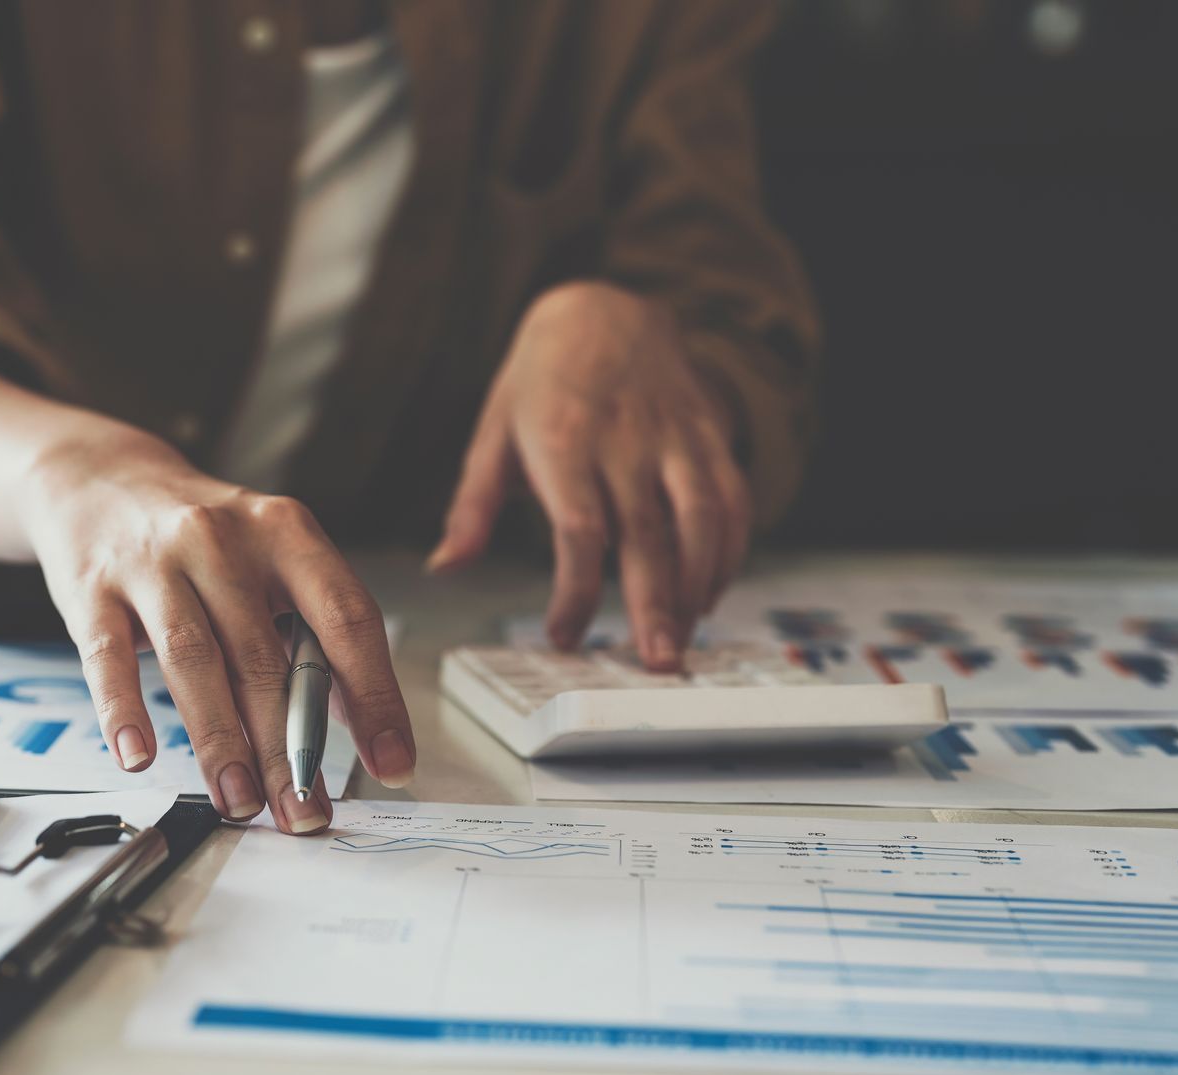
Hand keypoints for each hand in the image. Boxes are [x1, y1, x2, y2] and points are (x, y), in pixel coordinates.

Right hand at [21, 430, 414, 832]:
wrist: (99, 478)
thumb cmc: (199, 536)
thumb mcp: (269, 556)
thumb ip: (312, 627)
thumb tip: (358, 717)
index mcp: (285, 532)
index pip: (346, 619)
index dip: (374, 697)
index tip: (391, 763)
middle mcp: (222, 539)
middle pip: (265, 657)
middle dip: (288, 748)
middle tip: (304, 812)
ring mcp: (153, 562)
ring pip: (195, 662)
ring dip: (220, 743)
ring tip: (239, 803)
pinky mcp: (93, 588)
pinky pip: (109, 658)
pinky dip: (124, 711)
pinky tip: (139, 756)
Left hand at [426, 281, 750, 670]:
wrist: (605, 309)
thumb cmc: (541, 381)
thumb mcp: (493, 431)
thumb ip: (470, 505)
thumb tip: (446, 564)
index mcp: (563, 442)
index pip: (578, 530)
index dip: (575, 591)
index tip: (565, 637)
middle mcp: (624, 440)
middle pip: (647, 535)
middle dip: (655, 605)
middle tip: (658, 662)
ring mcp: (673, 437)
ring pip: (701, 518)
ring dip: (699, 585)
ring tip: (684, 636)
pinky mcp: (706, 436)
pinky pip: (732, 498)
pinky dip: (730, 551)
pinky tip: (711, 592)